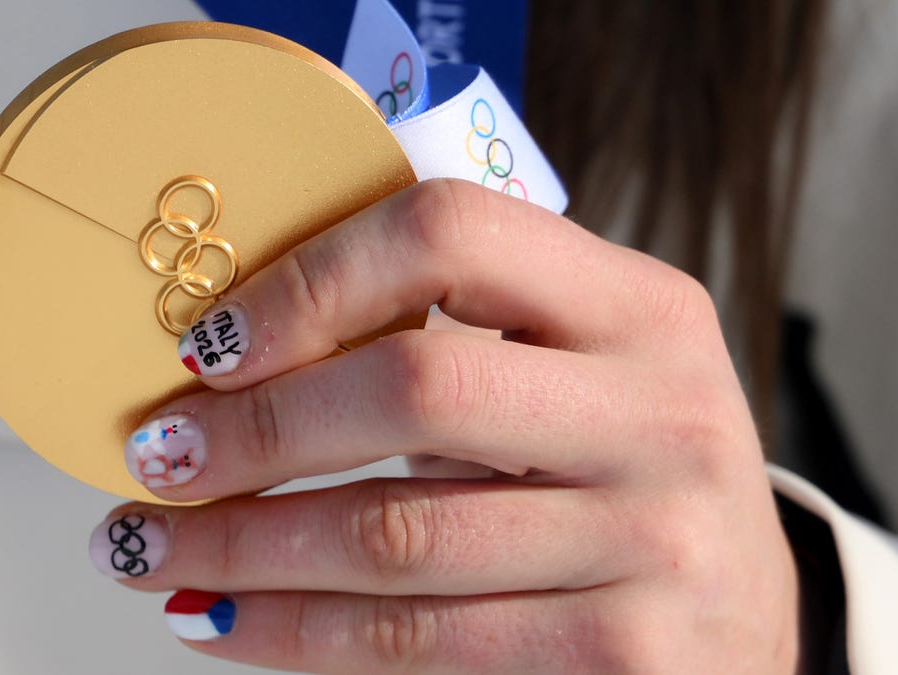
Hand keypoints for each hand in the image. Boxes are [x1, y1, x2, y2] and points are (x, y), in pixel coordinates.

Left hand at [91, 179, 798, 672]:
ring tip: (150, 546)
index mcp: (635, 304)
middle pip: (413, 385)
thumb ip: (451, 338)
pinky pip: (417, 642)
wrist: (748, 606)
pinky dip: (295, 633)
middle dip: (254, 428)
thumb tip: (233, 358)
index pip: (451, 235)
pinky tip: (227, 620)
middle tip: (158, 454)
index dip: (311, 280)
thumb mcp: (576, 370)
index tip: (210, 342)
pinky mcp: (627, 653)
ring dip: (242, 545)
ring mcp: (651, 538)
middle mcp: (658, 410)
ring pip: (393, 535)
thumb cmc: (621, 468)